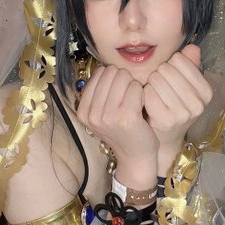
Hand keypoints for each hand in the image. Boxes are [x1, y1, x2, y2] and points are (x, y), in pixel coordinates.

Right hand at [77, 65, 157, 186]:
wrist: (135, 157)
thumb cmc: (122, 131)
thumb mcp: (102, 114)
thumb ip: (99, 92)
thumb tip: (105, 67)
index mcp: (83, 110)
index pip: (99, 73)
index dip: (114, 79)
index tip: (118, 96)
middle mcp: (92, 113)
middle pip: (111, 72)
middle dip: (124, 80)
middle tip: (128, 98)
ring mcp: (108, 116)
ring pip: (124, 77)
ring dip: (133, 86)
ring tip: (134, 102)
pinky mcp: (126, 117)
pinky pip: (136, 88)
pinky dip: (142, 93)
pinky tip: (141, 106)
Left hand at [143, 44, 211, 171]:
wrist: (164, 137)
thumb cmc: (173, 105)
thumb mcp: (185, 85)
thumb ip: (189, 64)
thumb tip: (192, 47)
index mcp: (206, 91)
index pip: (180, 60)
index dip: (170, 65)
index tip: (170, 77)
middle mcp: (198, 103)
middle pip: (167, 69)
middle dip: (158, 74)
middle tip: (159, 87)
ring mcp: (183, 113)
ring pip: (156, 80)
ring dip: (150, 84)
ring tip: (154, 94)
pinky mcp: (166, 120)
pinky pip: (148, 93)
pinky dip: (145, 94)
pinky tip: (148, 102)